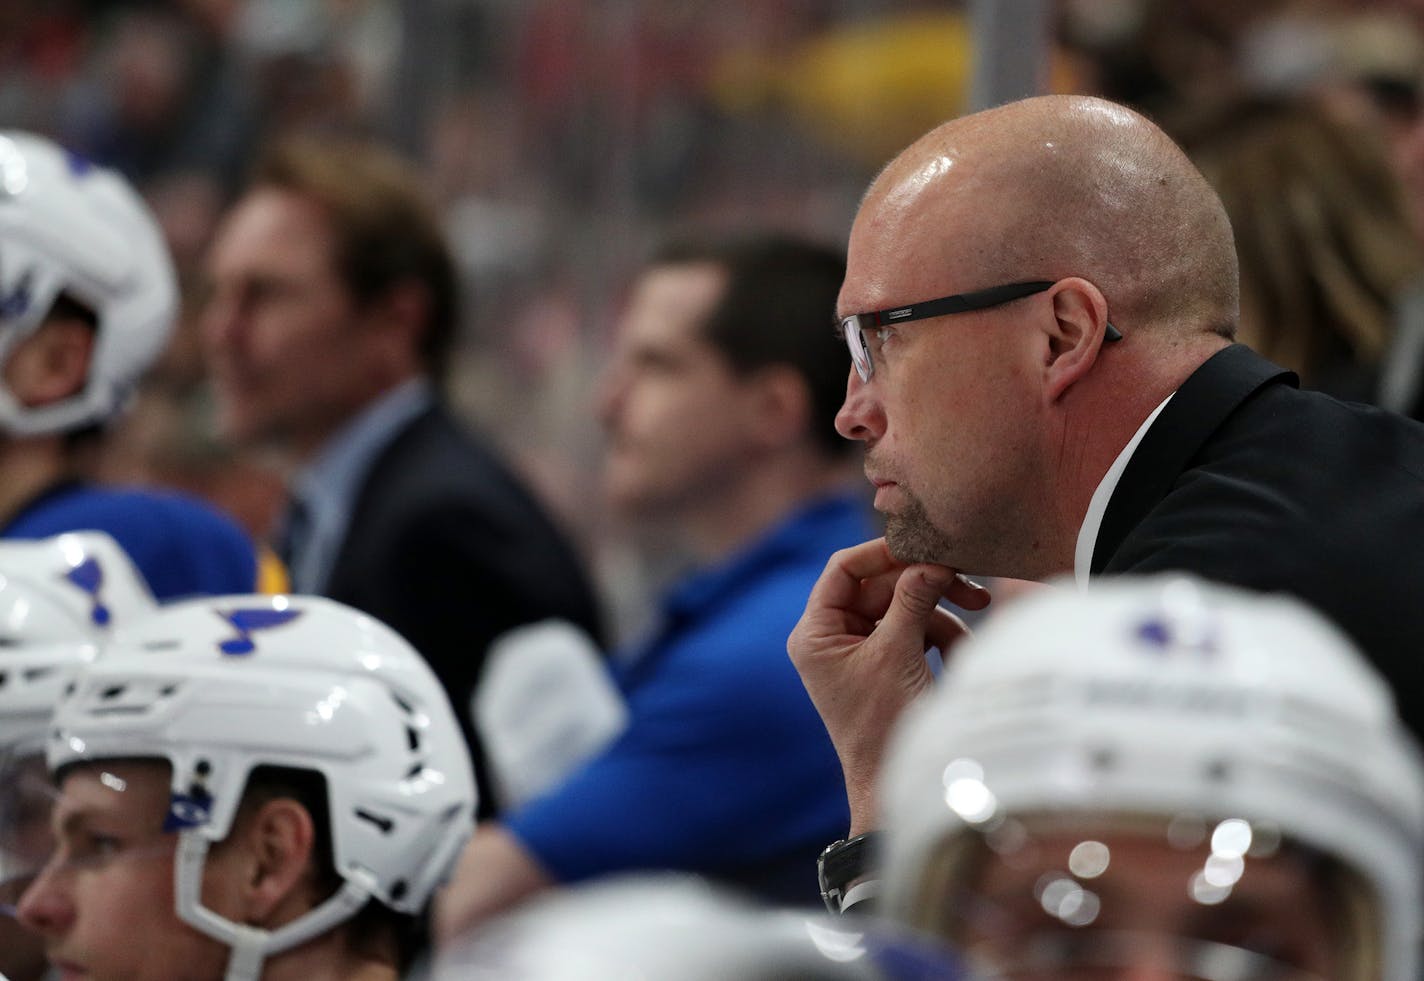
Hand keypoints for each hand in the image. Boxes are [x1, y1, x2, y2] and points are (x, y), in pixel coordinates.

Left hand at [788, 538, 989, 834]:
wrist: (895, 785)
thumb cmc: (884, 725)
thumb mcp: (897, 654)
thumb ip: (912, 599)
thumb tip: (932, 559)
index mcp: (816, 633)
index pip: (843, 569)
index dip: (883, 553)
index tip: (925, 547)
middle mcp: (832, 637)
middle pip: (881, 586)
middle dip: (926, 589)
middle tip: (972, 587)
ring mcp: (859, 651)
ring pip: (904, 608)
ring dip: (940, 620)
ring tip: (968, 641)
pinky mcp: (886, 664)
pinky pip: (915, 632)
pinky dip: (941, 640)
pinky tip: (961, 658)